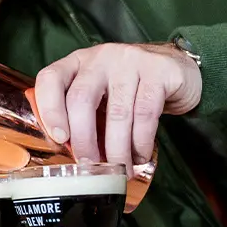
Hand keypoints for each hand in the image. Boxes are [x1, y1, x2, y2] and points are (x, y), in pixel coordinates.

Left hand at [32, 42, 200, 167]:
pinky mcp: (159, 72)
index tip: (58, 138)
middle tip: (90, 164)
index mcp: (78, 62)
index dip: (49, 109)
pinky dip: (141, 142)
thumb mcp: (100, 94)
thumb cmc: (130, 88)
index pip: (50, 78)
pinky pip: (146, 114)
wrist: (178, 68)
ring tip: (119, 169)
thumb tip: (72, 155)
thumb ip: (82, 115)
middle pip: (81, 99)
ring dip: (116, 149)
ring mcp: (131, 61)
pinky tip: (139, 156)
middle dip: (83, 139)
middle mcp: (101, 57)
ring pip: (117, 113)